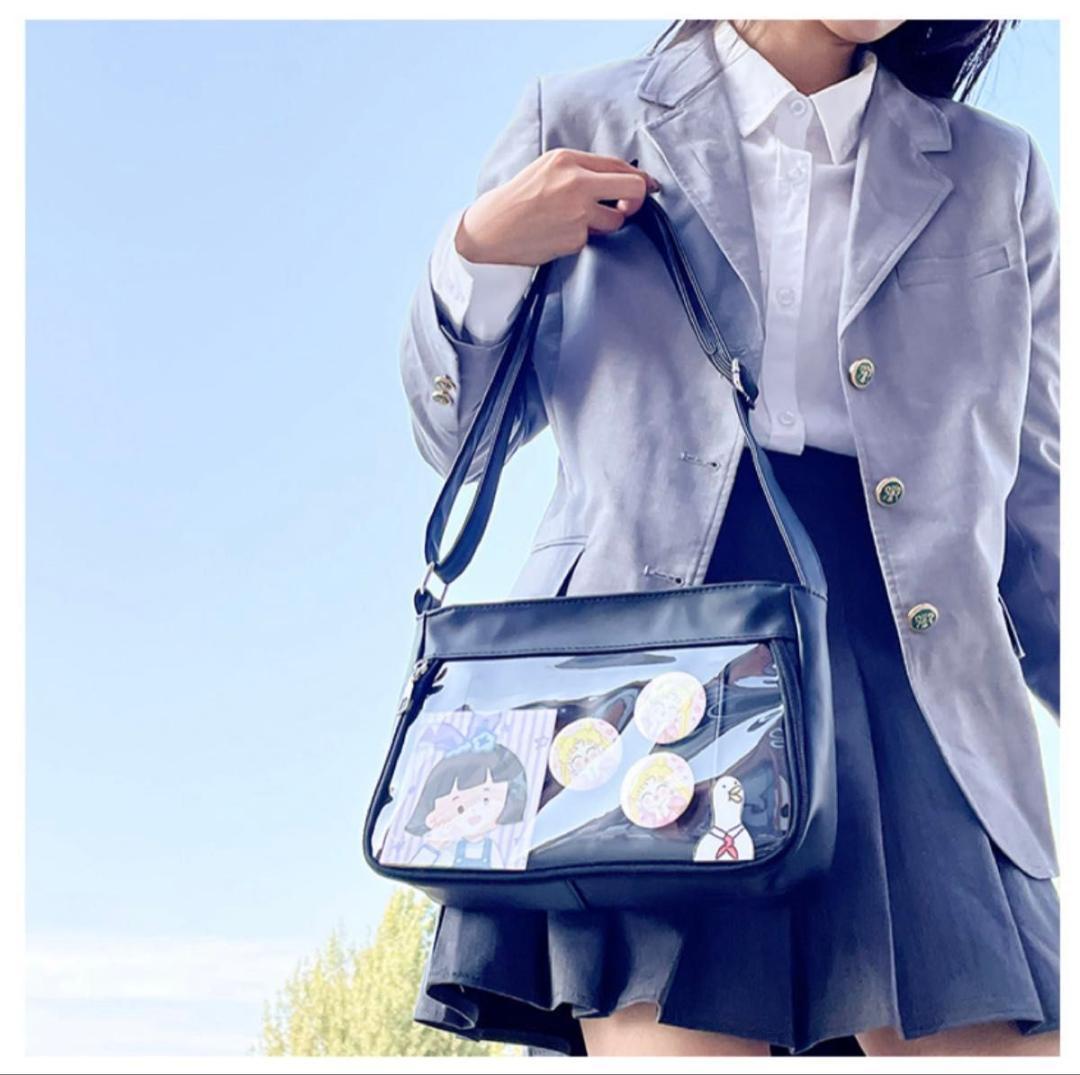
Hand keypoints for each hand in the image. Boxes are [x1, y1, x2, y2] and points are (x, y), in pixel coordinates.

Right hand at [454, 149, 661, 266]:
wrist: (490, 229)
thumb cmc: (518, 199)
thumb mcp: (546, 169)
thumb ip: (581, 170)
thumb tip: (620, 179)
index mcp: (568, 159)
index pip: (618, 165)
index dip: (638, 178)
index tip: (647, 186)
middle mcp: (576, 183)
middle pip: (632, 189)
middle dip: (638, 201)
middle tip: (630, 208)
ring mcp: (577, 213)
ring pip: (615, 221)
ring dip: (605, 225)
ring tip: (576, 222)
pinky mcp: (574, 238)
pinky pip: (592, 239)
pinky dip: (581, 239)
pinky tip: (558, 234)